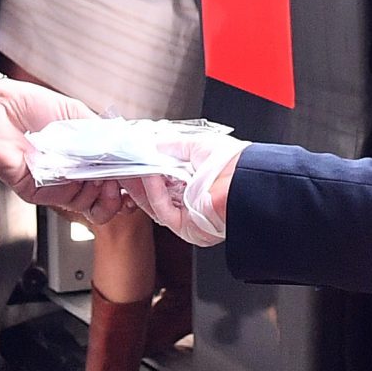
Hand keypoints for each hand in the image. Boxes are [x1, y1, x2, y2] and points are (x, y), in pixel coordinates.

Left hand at [0, 78, 127, 225]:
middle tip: (131, 184)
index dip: (132, 184)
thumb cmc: (35, 107)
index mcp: (84, 160)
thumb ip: (105, 135)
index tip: (148, 178)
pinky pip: (65, 200)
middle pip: (105, 202)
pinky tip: (92, 180)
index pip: (114, 180)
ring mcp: (56, 186)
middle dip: (124, 195)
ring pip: (89, 207)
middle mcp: (72, 176)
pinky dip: (83, 192)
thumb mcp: (81, 117)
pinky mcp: (37, 191)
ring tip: (112, 182)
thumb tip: (135, 148)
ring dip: (107, 197)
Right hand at [125, 133, 243, 246]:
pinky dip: (153, 191)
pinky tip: (147, 174)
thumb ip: (172, 146)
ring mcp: (189, 217)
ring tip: (130, 166)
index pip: (165, 181)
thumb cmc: (233, 163)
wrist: (249, 179)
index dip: (146, 169)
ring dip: (141, 184)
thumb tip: (152, 143)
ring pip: (155, 203)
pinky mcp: (186, 227)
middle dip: (138, 178)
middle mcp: (193, 203)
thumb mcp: (197, 146)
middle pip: (156, 194)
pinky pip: (162, 209)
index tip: (132, 158)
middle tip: (122, 163)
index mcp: (198, 185)